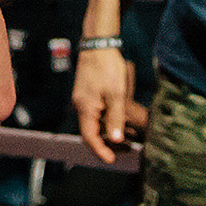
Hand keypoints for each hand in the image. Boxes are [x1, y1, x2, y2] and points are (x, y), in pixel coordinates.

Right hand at [73, 46, 134, 163]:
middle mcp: (80, 106)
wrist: (98, 46)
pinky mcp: (86, 94)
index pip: (89, 137)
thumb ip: (115, 118)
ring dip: (106, 132)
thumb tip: (116, 140)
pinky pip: (94, 113)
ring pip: (93, 122)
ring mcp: (82, 99)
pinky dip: (105, 121)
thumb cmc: (107, 68)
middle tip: (124, 150)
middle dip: (105, 144)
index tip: (111, 160)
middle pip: (90, 132)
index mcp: (85, 108)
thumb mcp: (116, 95)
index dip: (100, 151)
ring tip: (126, 137)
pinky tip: (118, 120)